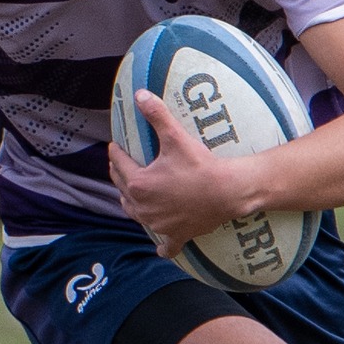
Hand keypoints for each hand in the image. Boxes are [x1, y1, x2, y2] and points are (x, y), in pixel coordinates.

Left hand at [109, 90, 257, 257]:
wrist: (229, 192)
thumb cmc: (200, 165)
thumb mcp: (175, 137)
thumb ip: (156, 115)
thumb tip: (139, 94)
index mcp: (138, 184)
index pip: (119, 164)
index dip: (115, 151)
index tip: (115, 145)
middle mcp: (142, 207)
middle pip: (122, 188)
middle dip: (120, 174)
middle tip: (121, 164)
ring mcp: (157, 224)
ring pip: (135, 213)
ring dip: (132, 202)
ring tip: (133, 192)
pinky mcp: (175, 235)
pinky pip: (166, 246)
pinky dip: (163, 247)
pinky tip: (161, 249)